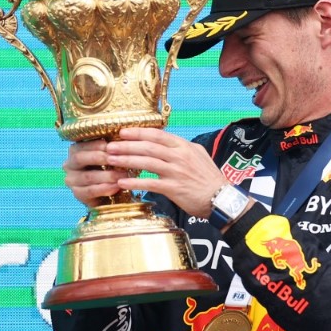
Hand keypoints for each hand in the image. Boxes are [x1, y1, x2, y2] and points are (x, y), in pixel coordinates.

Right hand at [62, 139, 131, 206]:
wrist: (108, 195)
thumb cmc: (109, 171)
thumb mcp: (109, 158)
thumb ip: (111, 150)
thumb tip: (121, 140)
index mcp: (75, 151)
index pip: (83, 144)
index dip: (98, 144)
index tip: (114, 145)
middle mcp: (69, 164)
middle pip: (80, 158)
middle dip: (100, 157)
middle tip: (118, 159)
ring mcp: (71, 180)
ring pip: (88, 176)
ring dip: (107, 175)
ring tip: (123, 175)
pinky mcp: (77, 194)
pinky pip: (90, 191)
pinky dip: (105, 188)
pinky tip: (117, 186)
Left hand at [103, 127, 225, 217]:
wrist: (221, 198)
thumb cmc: (210, 179)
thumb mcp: (199, 156)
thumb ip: (182, 148)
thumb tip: (168, 142)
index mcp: (184, 147)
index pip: (157, 135)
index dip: (138, 132)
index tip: (122, 132)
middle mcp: (179, 157)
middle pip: (148, 147)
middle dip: (126, 145)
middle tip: (109, 146)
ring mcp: (176, 172)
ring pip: (146, 162)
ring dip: (126, 160)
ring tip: (111, 160)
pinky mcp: (174, 188)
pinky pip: (150, 183)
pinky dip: (135, 182)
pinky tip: (122, 182)